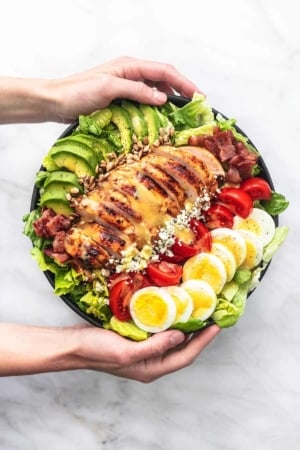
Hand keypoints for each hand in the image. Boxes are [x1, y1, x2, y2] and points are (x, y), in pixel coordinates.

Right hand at [0, 323, 219, 379]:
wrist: (74, 345)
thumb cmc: (97, 351)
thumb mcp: (127, 351)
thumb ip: (155, 346)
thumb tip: (180, 335)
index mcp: (152, 368)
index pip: (185, 355)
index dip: (203, 341)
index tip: (216, 326)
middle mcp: (151, 361)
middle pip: (182, 348)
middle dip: (199, 334)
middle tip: (212, 316)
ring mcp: (143, 350)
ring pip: (171, 339)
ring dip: (185, 326)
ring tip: (197, 311)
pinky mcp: (136, 338)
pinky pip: (158, 331)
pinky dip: (168, 321)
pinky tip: (171, 309)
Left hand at [48, 55, 199, 121]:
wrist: (56, 101)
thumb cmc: (78, 92)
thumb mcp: (109, 88)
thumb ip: (136, 91)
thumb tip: (162, 98)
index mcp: (130, 66)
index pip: (164, 71)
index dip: (184, 82)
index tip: (198, 96)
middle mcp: (130, 74)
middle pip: (163, 80)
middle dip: (180, 91)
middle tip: (193, 108)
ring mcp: (126, 87)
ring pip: (154, 92)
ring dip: (168, 101)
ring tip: (179, 115)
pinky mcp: (121, 99)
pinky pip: (144, 102)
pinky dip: (154, 109)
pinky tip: (159, 119)